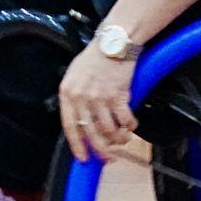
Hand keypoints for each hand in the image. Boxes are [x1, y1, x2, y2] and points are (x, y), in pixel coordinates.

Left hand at [59, 44, 136, 162]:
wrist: (114, 42)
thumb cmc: (95, 57)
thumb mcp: (75, 75)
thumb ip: (75, 97)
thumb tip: (81, 121)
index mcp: (68, 93)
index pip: (70, 127)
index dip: (77, 145)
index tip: (84, 158)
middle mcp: (82, 98)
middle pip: (91, 133)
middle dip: (101, 150)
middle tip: (108, 158)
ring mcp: (99, 97)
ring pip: (109, 130)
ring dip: (118, 138)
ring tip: (123, 138)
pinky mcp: (118, 96)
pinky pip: (125, 120)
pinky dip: (130, 126)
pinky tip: (132, 125)